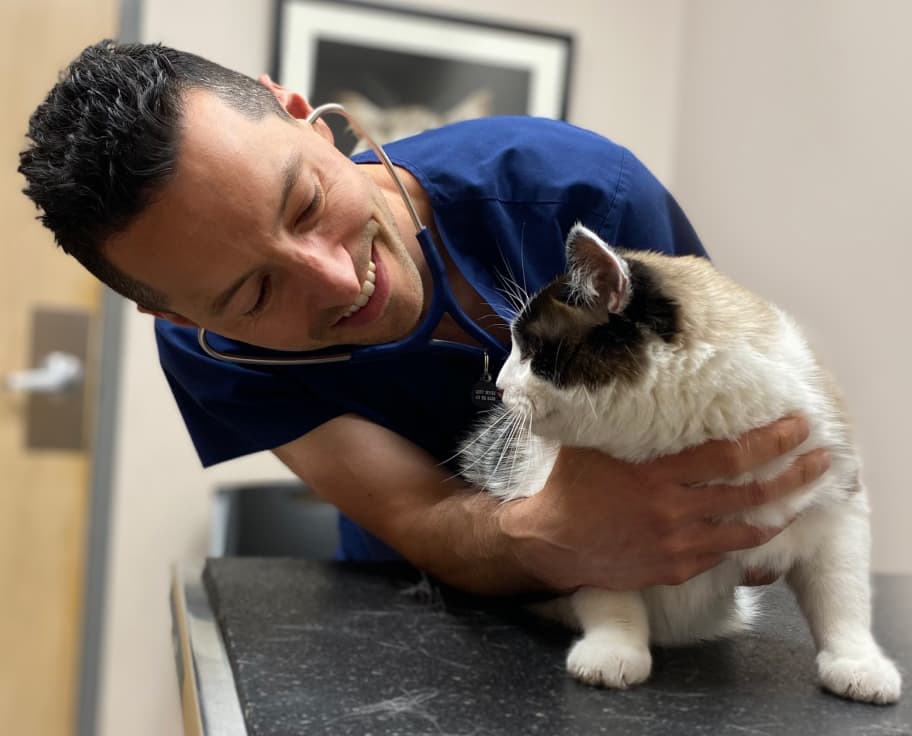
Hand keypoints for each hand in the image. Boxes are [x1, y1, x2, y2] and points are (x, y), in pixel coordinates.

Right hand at [498, 416, 828, 591]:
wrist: (549, 543)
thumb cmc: (569, 486)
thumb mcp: (590, 443)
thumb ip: (619, 419)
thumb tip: (628, 374)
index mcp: (657, 477)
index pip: (728, 457)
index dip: (768, 442)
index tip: (796, 426)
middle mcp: (673, 512)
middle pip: (749, 496)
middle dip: (792, 476)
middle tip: (820, 461)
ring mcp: (676, 546)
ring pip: (743, 533)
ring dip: (777, 515)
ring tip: (799, 501)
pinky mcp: (672, 570)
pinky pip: (718, 557)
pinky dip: (737, 542)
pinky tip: (750, 530)